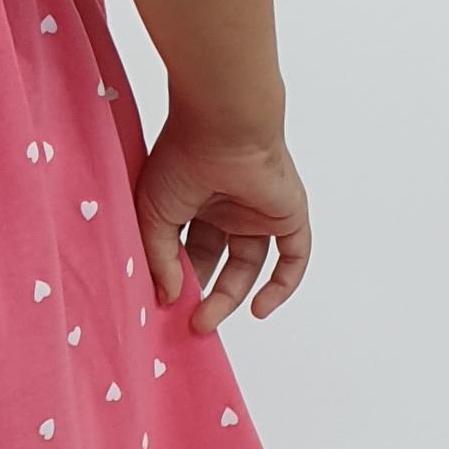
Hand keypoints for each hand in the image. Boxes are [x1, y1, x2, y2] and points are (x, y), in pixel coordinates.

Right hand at [134, 110, 309, 333]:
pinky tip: (259, 310)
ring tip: (206, 320)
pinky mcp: (288, 214)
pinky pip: (294, 257)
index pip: (189, 249)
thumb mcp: (154, 215)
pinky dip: (282, 285)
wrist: (221, 126)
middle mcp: (229, 206)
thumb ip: (160, 259)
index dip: (177, 278)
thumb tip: (167, 297)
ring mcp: (259, 211)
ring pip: (249, 263)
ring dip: (230, 295)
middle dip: (202, 292)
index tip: (162, 305)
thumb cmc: (182, 157)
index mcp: (196, 200)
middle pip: (218, 261)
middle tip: (186, 321)